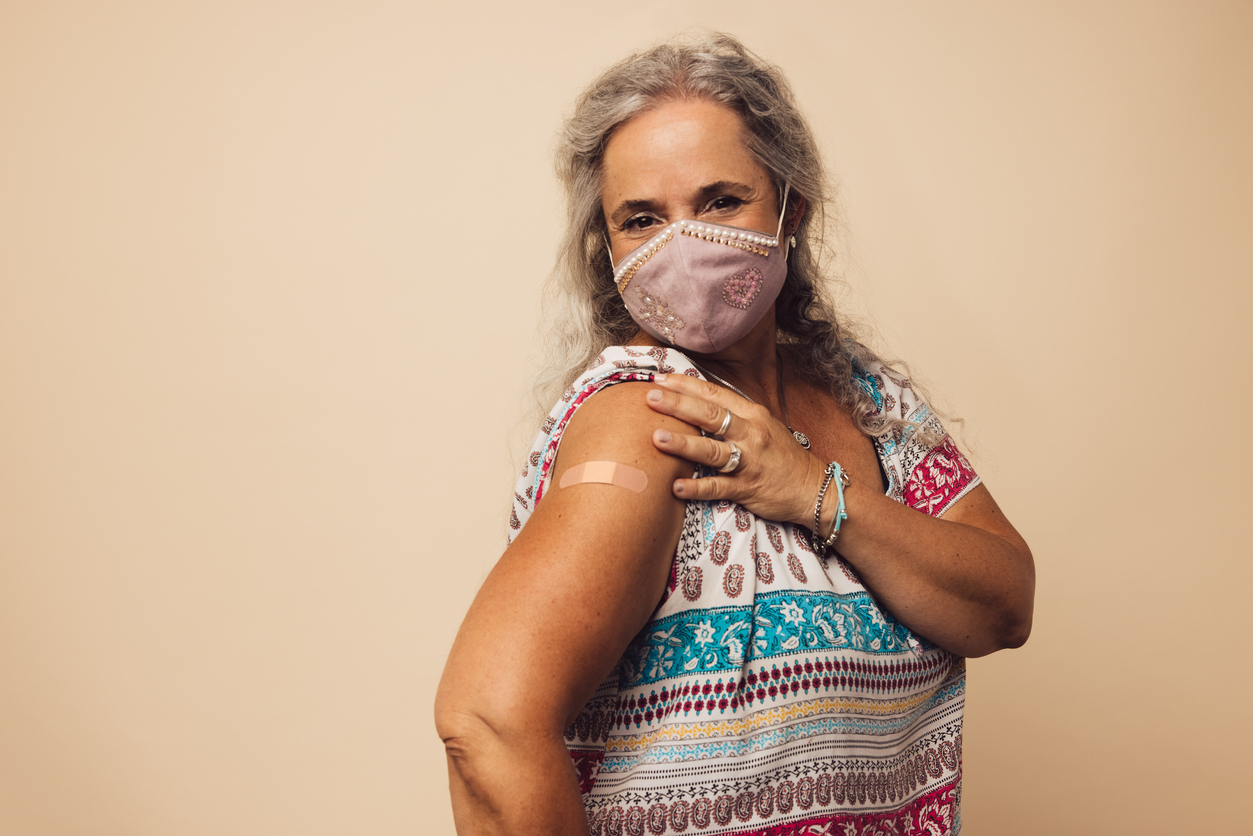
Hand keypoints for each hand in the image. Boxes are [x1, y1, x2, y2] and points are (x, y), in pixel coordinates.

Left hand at [645, 373, 823, 526]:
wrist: (812, 488)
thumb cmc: (782, 456)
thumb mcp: (762, 425)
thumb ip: (733, 413)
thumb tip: (696, 400)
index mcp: (752, 414)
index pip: (714, 395)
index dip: (686, 386)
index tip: (659, 380)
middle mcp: (750, 433)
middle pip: (710, 416)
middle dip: (678, 405)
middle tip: (650, 398)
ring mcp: (749, 461)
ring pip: (712, 450)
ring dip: (683, 444)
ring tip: (657, 438)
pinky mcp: (747, 489)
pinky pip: (718, 487)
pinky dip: (697, 487)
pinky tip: (676, 487)